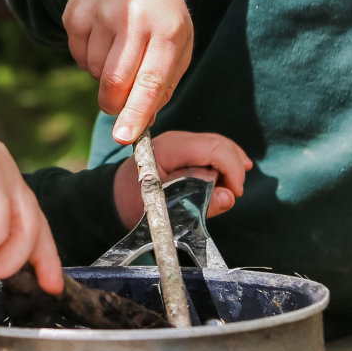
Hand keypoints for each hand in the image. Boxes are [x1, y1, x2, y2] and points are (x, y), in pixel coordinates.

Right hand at [64, 0, 192, 142]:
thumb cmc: (160, 15)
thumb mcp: (179, 42)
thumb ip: (165, 83)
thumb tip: (141, 121)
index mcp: (166, 28)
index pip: (150, 80)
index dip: (136, 113)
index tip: (125, 138)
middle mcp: (132, 17)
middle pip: (114, 81)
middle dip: (115, 105)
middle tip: (119, 106)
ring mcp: (99, 12)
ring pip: (94, 71)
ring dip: (104, 77)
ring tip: (118, 52)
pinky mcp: (75, 12)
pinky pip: (78, 57)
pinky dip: (90, 60)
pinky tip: (103, 40)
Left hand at [112, 131, 253, 228]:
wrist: (115, 196)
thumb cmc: (135, 203)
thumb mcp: (166, 210)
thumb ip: (199, 203)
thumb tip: (229, 197)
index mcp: (169, 149)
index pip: (212, 148)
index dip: (231, 168)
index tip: (235, 192)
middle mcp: (176, 140)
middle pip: (218, 144)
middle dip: (233, 167)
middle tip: (235, 193)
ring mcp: (180, 142)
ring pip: (217, 144)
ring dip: (231, 163)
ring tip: (236, 185)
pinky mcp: (184, 149)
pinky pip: (211, 149)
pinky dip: (225, 160)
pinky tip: (236, 170)